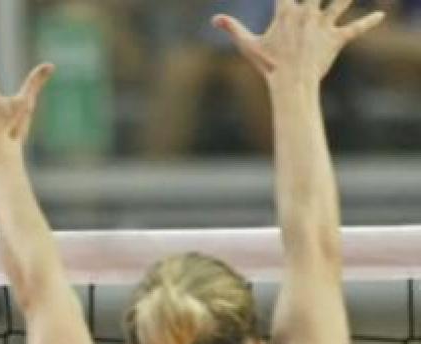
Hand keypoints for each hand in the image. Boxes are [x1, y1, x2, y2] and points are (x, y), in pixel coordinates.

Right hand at [215, 0, 384, 84]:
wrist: (291, 83)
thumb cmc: (268, 65)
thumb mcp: (248, 45)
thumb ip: (233, 28)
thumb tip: (214, 19)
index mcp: (286, 12)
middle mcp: (307, 14)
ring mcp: (323, 25)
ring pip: (340, 2)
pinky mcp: (336, 38)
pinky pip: (355, 28)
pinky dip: (368, 22)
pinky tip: (380, 15)